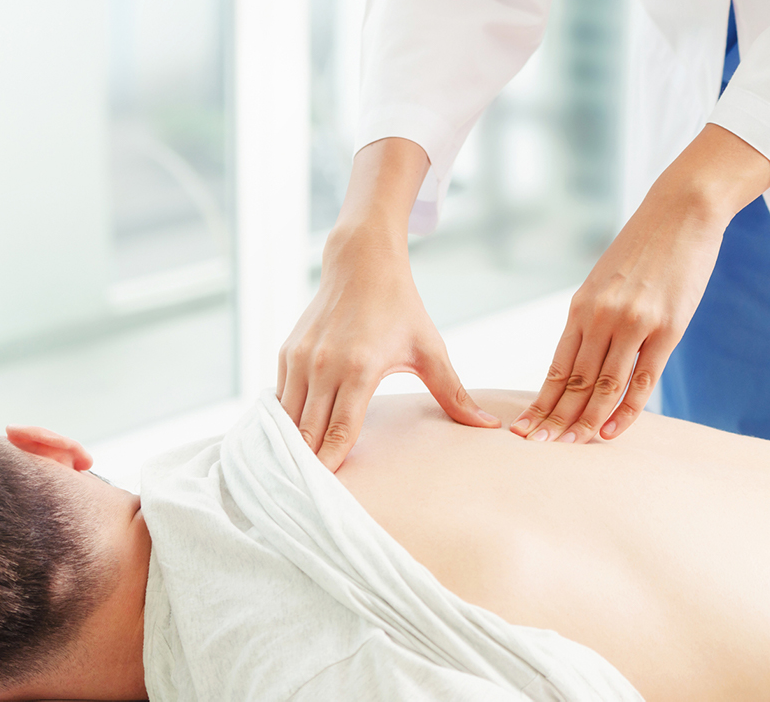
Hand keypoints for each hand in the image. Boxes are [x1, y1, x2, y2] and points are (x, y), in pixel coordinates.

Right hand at [278, 138, 497, 471]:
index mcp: (360, 369)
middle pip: (308, 433)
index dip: (331, 468)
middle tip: (307, 505)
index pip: (340, 432)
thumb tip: (489, 427)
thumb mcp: (430, 350)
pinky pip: (279, 399)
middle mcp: (324, 366)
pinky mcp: (287, 353)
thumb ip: (454, 394)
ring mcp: (300, 359)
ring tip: (289, 483)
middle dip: (306, 469)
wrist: (361, 263)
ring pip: (287, 419)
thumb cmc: (400, 308)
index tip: (327, 500)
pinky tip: (285, 446)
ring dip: (288, 450)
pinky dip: (282, 423)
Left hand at [512, 125, 769, 443]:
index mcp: (581, 307)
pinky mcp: (667, 328)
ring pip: (604, 386)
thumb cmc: (643, 249)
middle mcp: (601, 318)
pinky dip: (626, 410)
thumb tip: (584, 358)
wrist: (680, 212)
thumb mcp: (606, 282)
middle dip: (555, 417)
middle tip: (537, 446)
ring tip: (570, 446)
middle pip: (574, 381)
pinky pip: (643, 380)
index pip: (556, 367)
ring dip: (586, 420)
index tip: (525, 427)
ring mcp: (634, 324)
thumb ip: (594, 319)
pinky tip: (611, 432)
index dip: (541, 400)